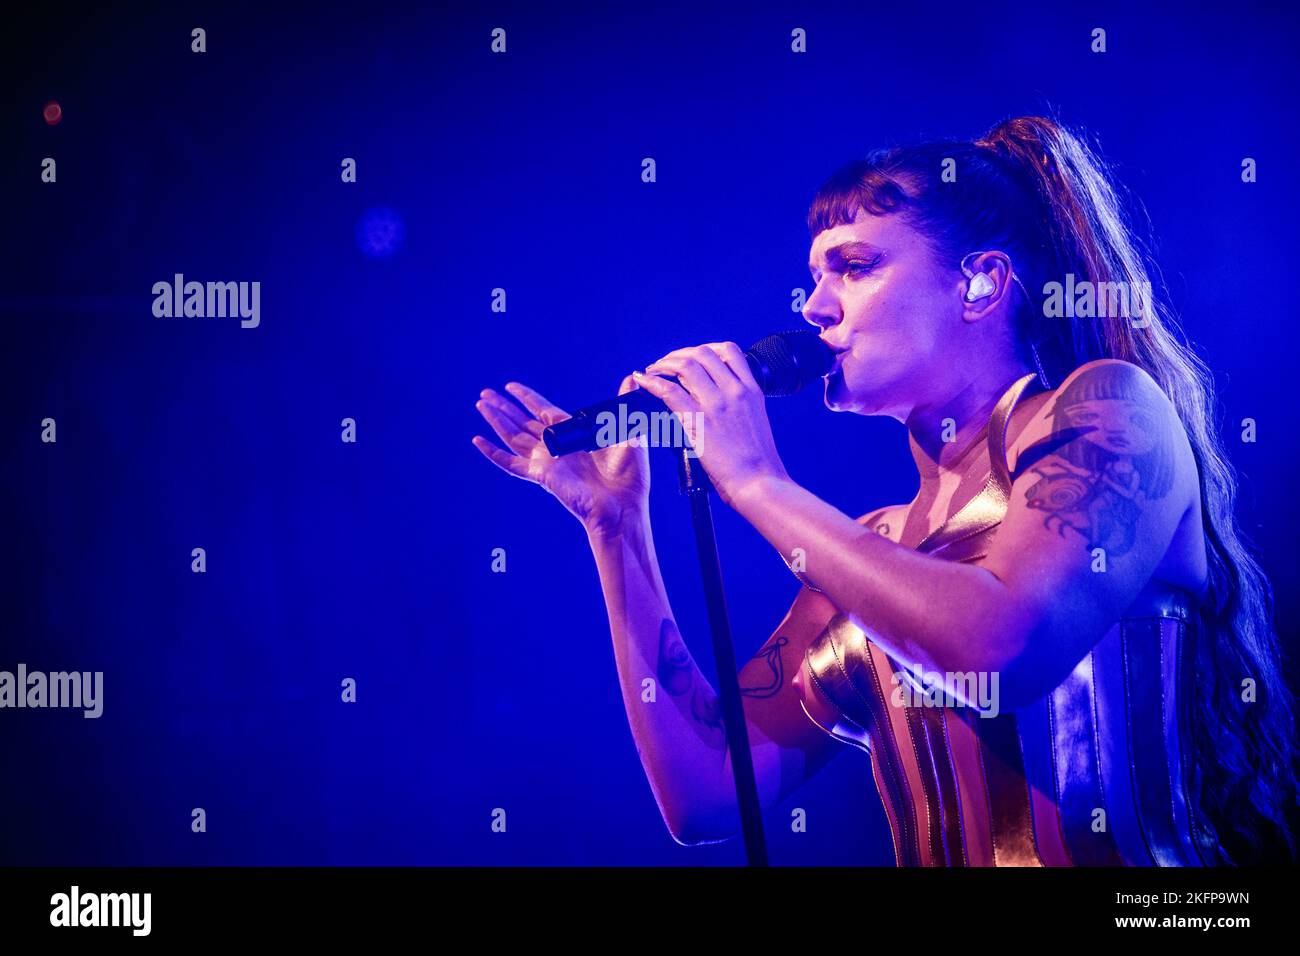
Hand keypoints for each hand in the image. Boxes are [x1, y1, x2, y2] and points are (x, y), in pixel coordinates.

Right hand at [472, 376, 649, 535]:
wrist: (623, 506)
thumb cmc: (629, 476)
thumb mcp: (627, 432)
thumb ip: (622, 406)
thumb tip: (631, 378)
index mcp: (575, 434)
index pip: (544, 410)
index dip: (527, 398)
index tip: (511, 387)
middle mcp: (557, 446)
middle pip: (523, 422)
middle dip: (505, 407)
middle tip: (486, 393)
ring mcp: (547, 461)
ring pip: (513, 436)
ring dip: (497, 420)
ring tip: (480, 404)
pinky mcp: (541, 476)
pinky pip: (511, 463)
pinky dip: (493, 453)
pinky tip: (477, 441)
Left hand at [632, 341, 788, 508]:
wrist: (761, 483)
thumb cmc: (759, 463)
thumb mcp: (755, 422)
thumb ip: (738, 407)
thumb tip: (717, 404)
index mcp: (752, 391)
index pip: (730, 351)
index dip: (706, 349)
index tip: (692, 357)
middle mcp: (735, 391)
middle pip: (703, 353)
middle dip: (680, 354)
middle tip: (666, 364)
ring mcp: (717, 404)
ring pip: (685, 366)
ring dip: (664, 364)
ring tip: (653, 370)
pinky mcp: (699, 421)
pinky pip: (669, 391)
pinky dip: (652, 382)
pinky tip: (643, 380)